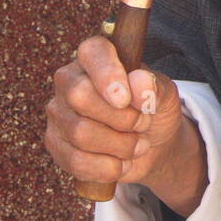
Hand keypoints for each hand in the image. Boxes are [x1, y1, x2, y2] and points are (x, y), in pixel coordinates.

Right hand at [45, 35, 185, 189]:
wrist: (152, 145)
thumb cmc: (153, 109)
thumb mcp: (165, 94)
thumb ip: (154, 86)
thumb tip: (138, 83)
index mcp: (97, 56)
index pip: (92, 53)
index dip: (108, 75)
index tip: (126, 99)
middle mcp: (70, 80)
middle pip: (80, 96)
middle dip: (121, 118)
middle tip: (143, 123)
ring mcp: (59, 113)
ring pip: (80, 133)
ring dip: (120, 145)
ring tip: (138, 144)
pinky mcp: (55, 143)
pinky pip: (76, 161)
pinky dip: (107, 167)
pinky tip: (121, 163)